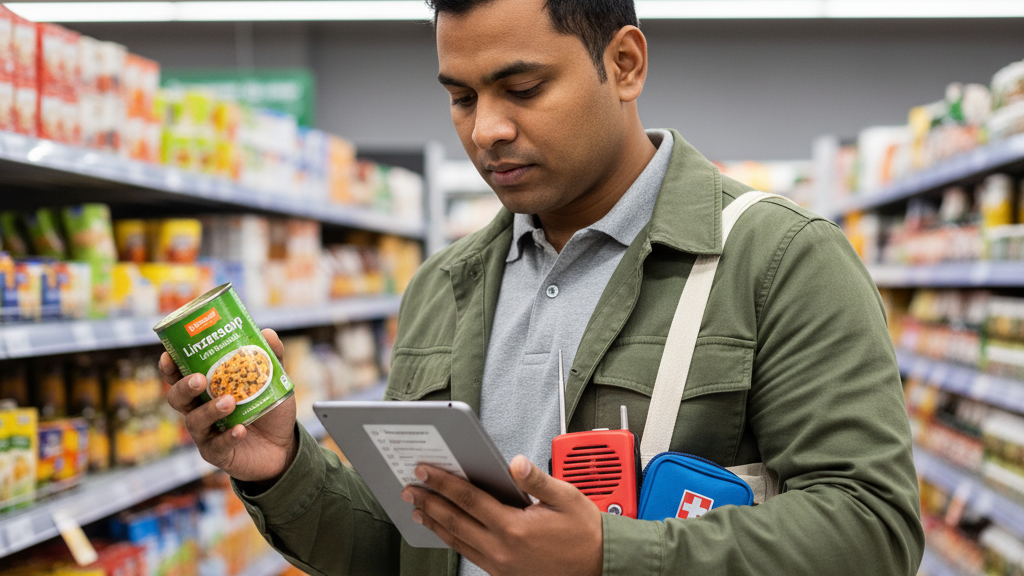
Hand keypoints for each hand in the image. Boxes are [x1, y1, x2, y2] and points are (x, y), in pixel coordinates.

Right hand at [162, 328, 297, 483]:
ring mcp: (206, 434)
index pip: (179, 377)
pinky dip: (227, 437)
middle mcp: (199, 410)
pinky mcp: (218, 454)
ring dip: (209, 411)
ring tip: (229, 402)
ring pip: (194, 422)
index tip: (168, 355)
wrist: (283, 445)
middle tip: (200, 379)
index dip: (170, 367)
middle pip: (176, 399)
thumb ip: (270, 358)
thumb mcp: (272, 381)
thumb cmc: (268, 408)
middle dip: (183, 387)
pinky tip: (240, 430)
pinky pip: (217, 447)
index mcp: (206, 389)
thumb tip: (267, 332)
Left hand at [401, 455, 602, 575]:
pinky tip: (445, 531)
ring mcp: (501, 566)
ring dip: (436, 523)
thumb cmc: (584, 532)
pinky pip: (470, 555)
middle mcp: (503, 550)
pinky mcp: (503, 574)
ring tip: (418, 510)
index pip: (469, 500)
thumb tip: (515, 463)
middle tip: (410, 488)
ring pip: (458, 542)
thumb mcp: (566, 498)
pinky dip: (452, 540)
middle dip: (430, 503)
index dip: (443, 483)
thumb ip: (536, 480)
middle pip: (455, 522)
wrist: (599, 566)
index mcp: (515, 528)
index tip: (425, 471)